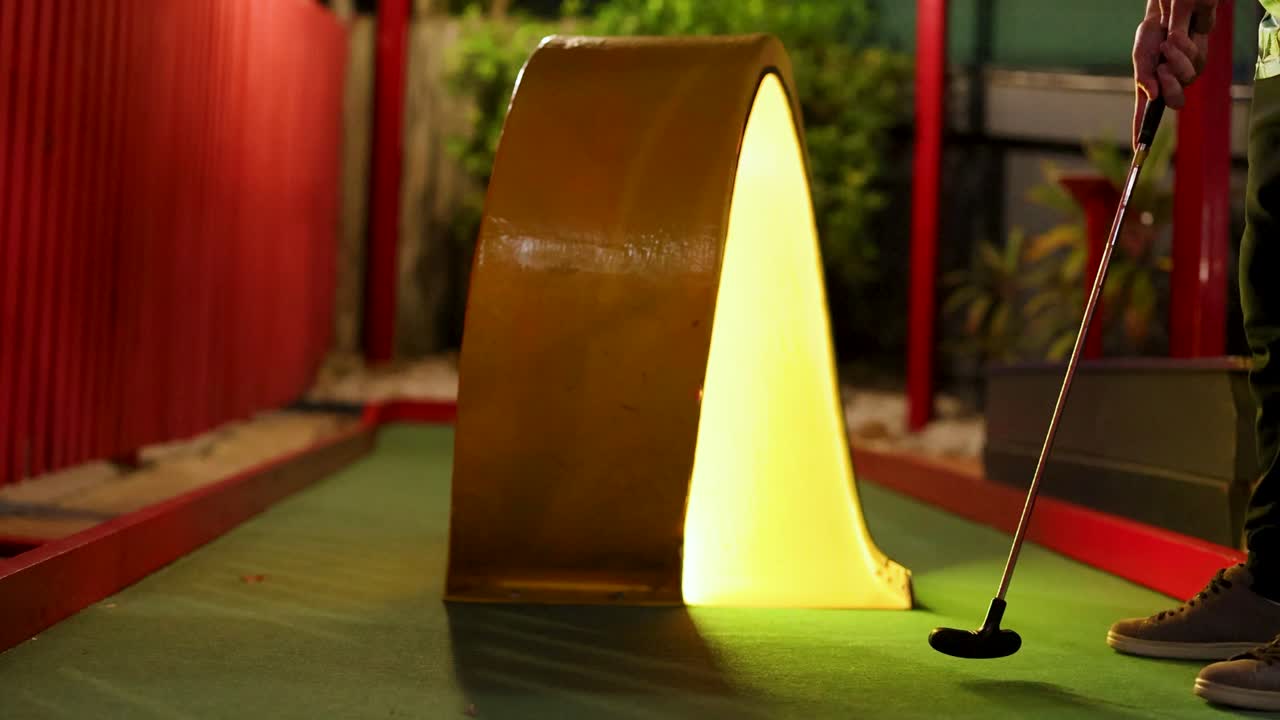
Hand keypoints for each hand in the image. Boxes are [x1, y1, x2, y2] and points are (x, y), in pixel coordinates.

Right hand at [1132, 0, 1217, 147]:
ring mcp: (1185, 76)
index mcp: (1150, 89)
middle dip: (1170, 86)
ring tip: (1165, 46)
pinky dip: (1182, 51)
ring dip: (1175, 61)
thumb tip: (1152, 96)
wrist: (1166, 16)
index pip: (1144, 116)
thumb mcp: (1140, 57)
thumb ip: (1143, 77)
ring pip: (1186, 81)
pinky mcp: (1199, 63)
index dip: (1142, 133)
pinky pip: (1195, 64)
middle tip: (1161, 68)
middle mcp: (1168, 87)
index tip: (1139, 147)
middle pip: (1175, 102)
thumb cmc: (1150, 38)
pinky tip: (1174, 39)